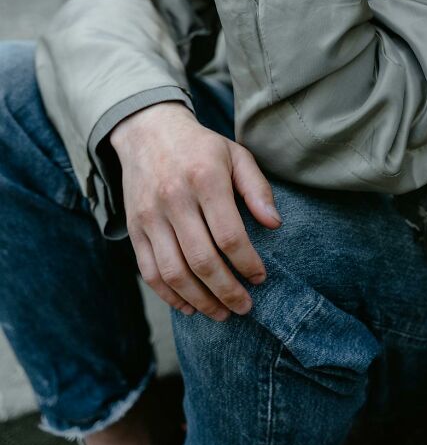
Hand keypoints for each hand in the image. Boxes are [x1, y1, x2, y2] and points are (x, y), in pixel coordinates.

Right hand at [109, 101, 281, 320]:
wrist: (148, 131)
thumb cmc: (200, 147)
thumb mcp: (236, 155)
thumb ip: (257, 189)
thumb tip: (275, 224)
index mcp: (205, 179)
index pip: (229, 235)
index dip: (247, 264)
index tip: (261, 277)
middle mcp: (174, 199)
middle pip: (202, 260)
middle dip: (227, 291)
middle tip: (244, 306)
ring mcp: (150, 216)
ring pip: (174, 273)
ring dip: (200, 300)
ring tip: (221, 313)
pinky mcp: (134, 229)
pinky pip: (150, 272)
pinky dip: (170, 295)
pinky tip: (190, 306)